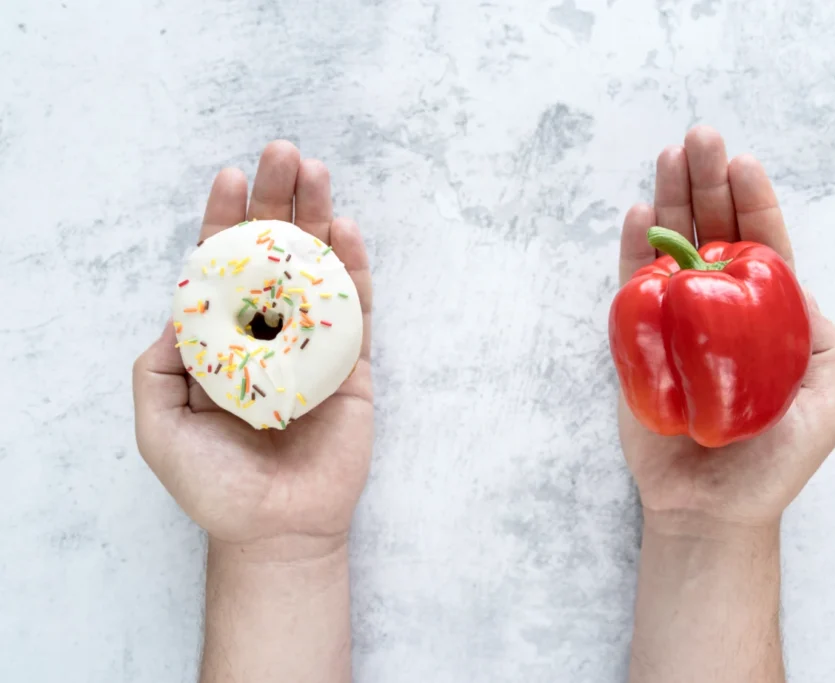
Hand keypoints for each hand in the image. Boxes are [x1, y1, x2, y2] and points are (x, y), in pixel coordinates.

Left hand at [133, 141, 372, 560]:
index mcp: (224, 342)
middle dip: (278, 202)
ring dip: (320, 220)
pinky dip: (355, 270)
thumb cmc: (215, 484)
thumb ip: (159, 364)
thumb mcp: (159, 424)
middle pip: (276, 255)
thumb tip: (180, 306)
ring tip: (317, 173)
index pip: (225, 268)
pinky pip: (357, 310)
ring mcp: (315, 347)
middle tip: (284, 155)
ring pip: (319, 270)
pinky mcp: (354, 367)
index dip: (225, 222)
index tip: (230, 177)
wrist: (276, 529)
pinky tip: (348, 232)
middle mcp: (270, 335)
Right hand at [617, 126, 834, 529]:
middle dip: (706, 183)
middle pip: (712, 232)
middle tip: (698, 139)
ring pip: (672, 248)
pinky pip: (633, 288)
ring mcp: (675, 323)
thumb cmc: (772, 464)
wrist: (709, 507)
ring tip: (668, 156)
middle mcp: (718, 311)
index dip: (754, 203)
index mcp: (765, 318)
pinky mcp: (638, 342)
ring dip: (670, 200)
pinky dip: (634, 251)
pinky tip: (639, 214)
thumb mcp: (828, 404)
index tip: (743, 163)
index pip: (761, 247)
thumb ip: (825, 342)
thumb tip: (797, 284)